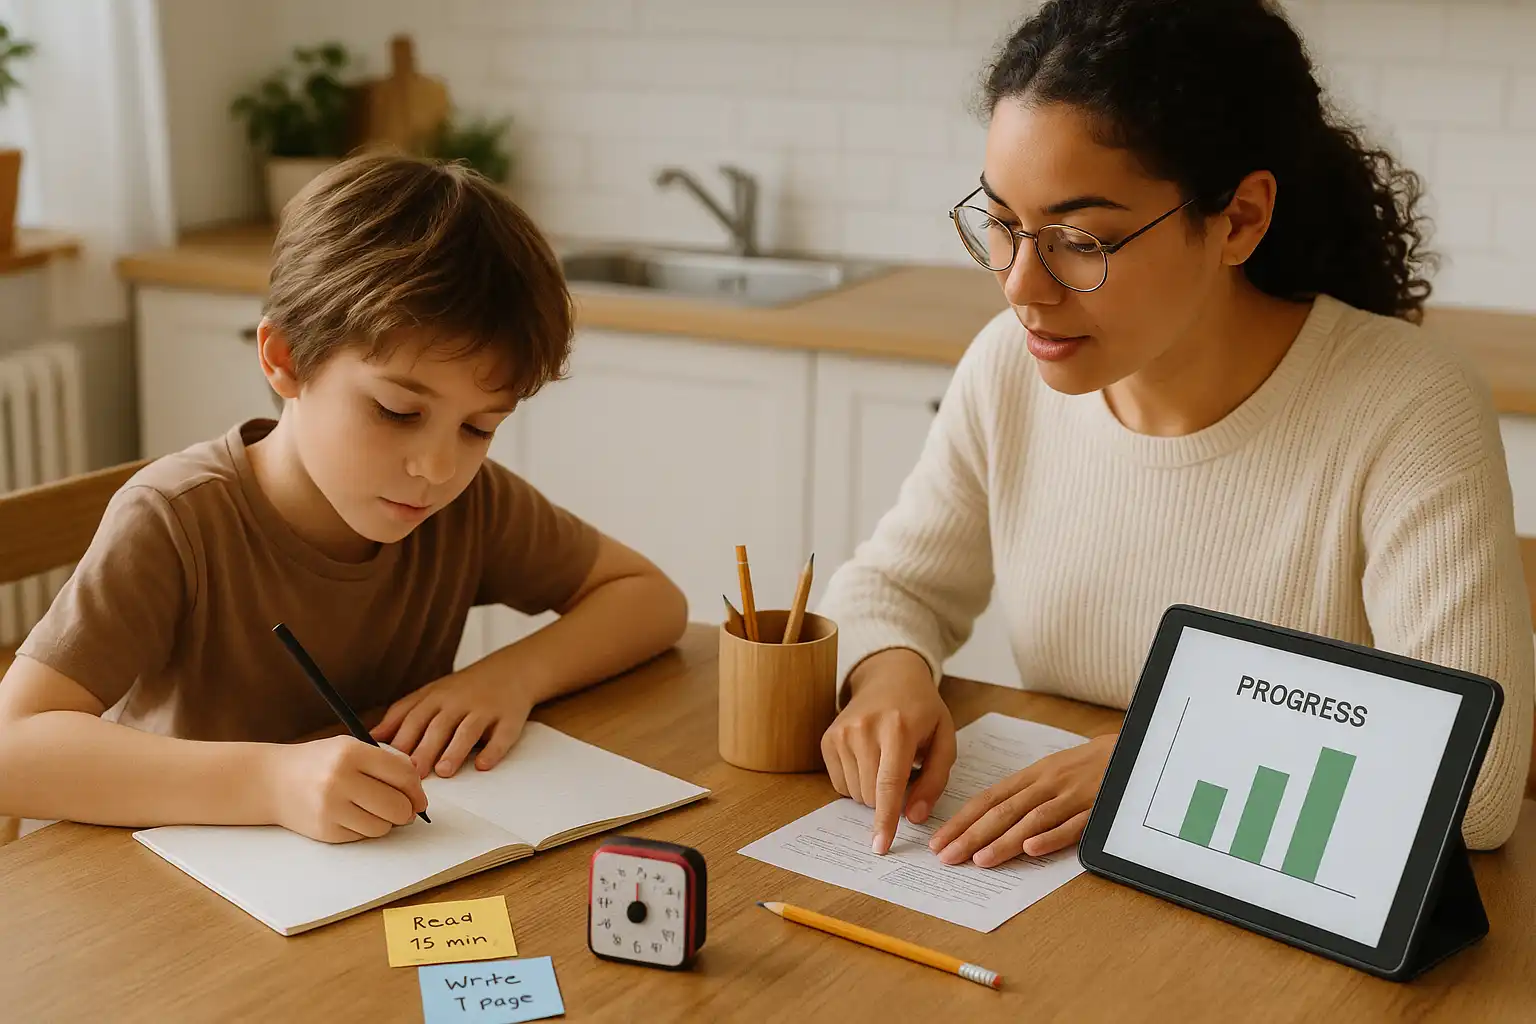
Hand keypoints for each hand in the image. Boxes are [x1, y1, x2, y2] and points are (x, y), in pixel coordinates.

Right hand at [264, 735, 429, 843]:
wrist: (271, 781)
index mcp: (351, 752)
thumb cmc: (319, 762)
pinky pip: (362, 837)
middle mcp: (340, 779)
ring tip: (374, 810)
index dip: (417, 790)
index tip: (419, 798)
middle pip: (397, 806)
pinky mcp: (324, 831)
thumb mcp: (350, 747)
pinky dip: (365, 829)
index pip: (403, 775)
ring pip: (382, 827)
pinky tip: (352, 816)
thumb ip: (387, 762)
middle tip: (404, 809)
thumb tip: (418, 786)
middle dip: (406, 811)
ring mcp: (330, 807)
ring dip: (385, 822)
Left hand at [371, 665, 532, 778]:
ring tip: (443, 771)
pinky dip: (493, 751)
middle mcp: (458, 702)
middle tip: (411, 775)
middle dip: (423, 749)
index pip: (412, 718)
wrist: (513, 670)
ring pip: (467, 730)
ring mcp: (485, 709)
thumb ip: (402, 716)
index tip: (385, 764)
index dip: (398, 741)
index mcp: (435, 697)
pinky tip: (483, 765)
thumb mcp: (430, 695)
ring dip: (454, 750)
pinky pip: (501, 736)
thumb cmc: (464, 689)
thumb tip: (366, 740)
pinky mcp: (509, 719)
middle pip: (437, 726)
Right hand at [821, 649, 956, 855]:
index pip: (889, 784)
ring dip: (873, 793)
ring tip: (886, 762)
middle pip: (871, 794)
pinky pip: (840, 784)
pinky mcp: (828, 739)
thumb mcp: (944, 739)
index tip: (881, 846)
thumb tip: (915, 817)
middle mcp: (864, 729)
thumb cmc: (922, 711)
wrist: (890, 677)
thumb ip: (936, 781)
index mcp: (898, 728)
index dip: (885, 819)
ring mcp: (841, 732)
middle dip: (888, 801)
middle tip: (904, 775)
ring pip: (855, 793)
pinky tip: (869, 760)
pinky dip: (857, 783)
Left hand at [929, 732, 1116, 866]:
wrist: (1133, 750)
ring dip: (1004, 841)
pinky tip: (1032, 851)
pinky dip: (1051, 837)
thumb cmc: (1086, 766)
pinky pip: (1072, 825)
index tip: (938, 841)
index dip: (962, 820)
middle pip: (1003, 811)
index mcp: (1032, 776)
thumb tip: (985, 819)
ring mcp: (1072, 796)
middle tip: (946, 857)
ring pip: (1032, 819)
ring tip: (979, 860)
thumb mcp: (1051, 773)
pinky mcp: (1097, 808)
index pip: (989, 799)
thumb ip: (1023, 794)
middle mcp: (1047, 784)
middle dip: (971, 835)